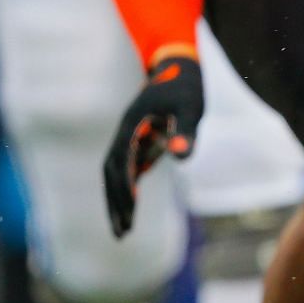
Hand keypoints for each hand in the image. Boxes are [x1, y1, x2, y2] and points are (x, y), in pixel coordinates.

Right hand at [102, 50, 204, 236]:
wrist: (180, 69)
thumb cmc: (188, 89)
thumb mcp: (192, 109)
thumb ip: (186, 132)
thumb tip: (180, 156)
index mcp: (132, 123)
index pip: (120, 158)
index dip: (124, 184)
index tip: (131, 209)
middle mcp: (124, 131)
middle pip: (111, 171)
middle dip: (116, 202)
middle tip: (122, 233)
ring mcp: (128, 138)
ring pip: (114, 174)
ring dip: (117, 201)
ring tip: (123, 231)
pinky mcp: (137, 143)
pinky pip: (126, 171)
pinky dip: (127, 191)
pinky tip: (130, 213)